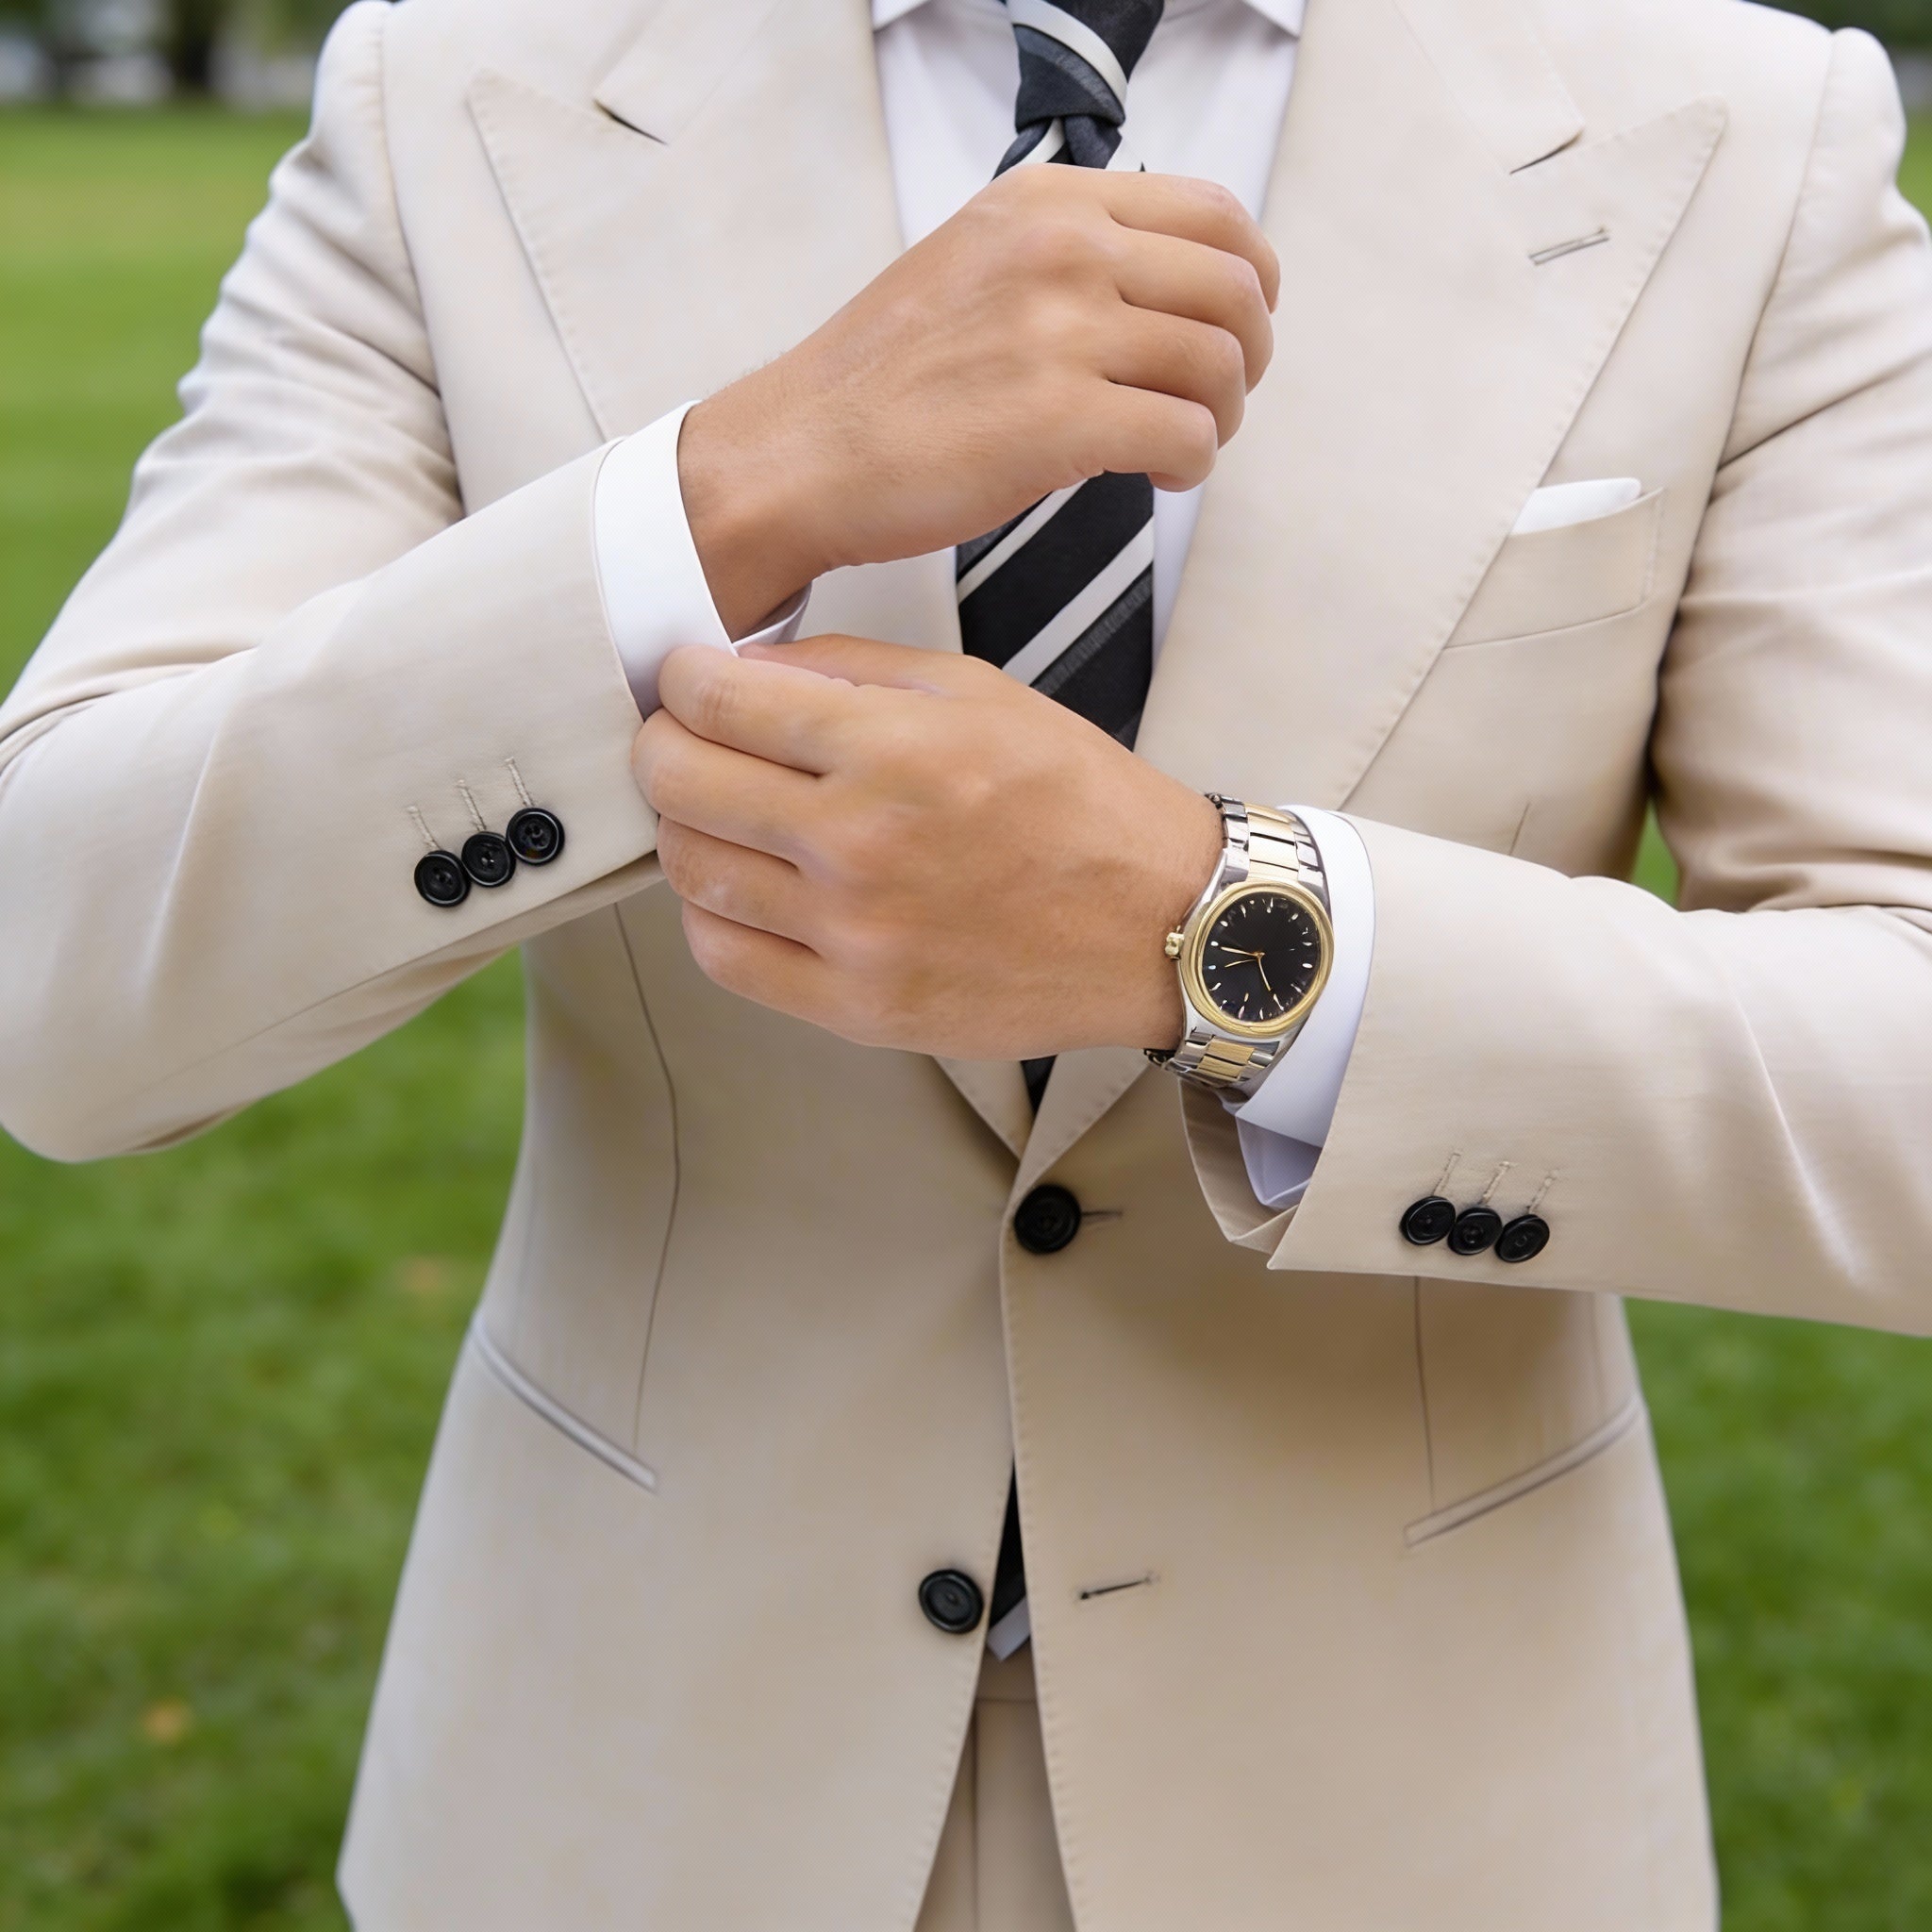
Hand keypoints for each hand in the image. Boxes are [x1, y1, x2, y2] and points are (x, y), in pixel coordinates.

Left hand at [631, 636, 1223, 1058]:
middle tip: (682, 740)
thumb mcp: (980, 692)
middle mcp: (862, 842)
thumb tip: (743, 666)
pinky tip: (743, 888)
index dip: (681, 680)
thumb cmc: (1078, 804)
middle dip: (663, 746)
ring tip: (721, 813)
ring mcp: (855, 935)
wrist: (1161, 924)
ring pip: (691, 870)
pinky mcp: (859, 1008)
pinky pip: (725, 958)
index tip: (687, 681)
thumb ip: (852, 667)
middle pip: (679, 782)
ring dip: (685, 829)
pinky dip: (709, 914)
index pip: (716, 700)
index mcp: (895, 748)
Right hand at [677, 168, 1278, 635]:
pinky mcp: (1061, 422)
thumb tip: (1166, 282)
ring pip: (1220, 366)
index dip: (1251, 279)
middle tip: (1219, 400)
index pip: (1215, 212)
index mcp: (1046, 202)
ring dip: (1221, 418)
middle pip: (1236, 289)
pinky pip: (1188, 437)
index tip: (1233, 325)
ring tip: (1179, 444)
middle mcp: (1062, 250)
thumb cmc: (883, 380)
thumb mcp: (974, 260)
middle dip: (1247, 356)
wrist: (803, 453)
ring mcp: (1061, 333)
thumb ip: (1065, 250)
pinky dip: (1192, 467)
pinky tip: (1157, 478)